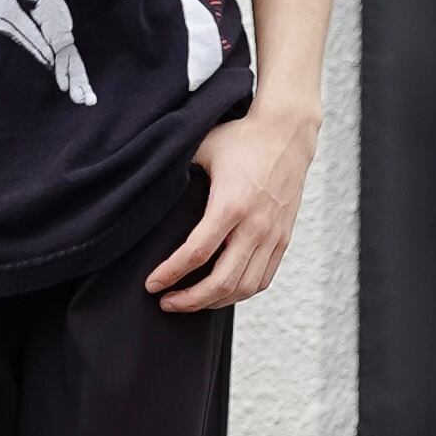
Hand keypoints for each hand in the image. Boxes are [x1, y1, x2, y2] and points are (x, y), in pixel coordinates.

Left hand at [19, 0, 97, 105]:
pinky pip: (69, 69)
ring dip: (81, 86)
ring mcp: (64, 49)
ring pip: (75, 70)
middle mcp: (65, 43)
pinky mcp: (61, 53)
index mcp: (60, 32)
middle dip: (80, 83)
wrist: (46, 0)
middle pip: (75, 65)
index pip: (64, 53)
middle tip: (86, 101)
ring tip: (87, 102)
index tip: (63, 86)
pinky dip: (74, 82)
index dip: (64, 69)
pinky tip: (79, 97)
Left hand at [145, 102, 319, 312]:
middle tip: (166, 302)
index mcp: (231, 205)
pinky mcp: (283, 238)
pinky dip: (240, 293)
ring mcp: (272, 235)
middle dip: (190, 300)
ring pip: (244, 287)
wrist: (288, 133)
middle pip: (222, 282)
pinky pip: (263, 279)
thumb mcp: (203, 148)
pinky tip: (221, 292)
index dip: (170, 274)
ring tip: (190, 302)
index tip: (152, 284)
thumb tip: (147, 187)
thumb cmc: (242, 139)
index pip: (196, 253)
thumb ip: (177, 171)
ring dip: (214, 302)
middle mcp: (255, 226)